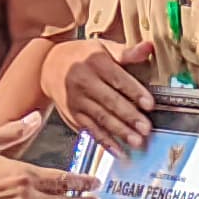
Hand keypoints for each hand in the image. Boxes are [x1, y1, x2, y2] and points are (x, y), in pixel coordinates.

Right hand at [44, 37, 160, 152]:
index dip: (135, 92)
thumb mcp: (103, 48)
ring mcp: (76, 100)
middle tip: (146, 129)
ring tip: (137, 142)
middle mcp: (84, 81)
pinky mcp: (73, 115)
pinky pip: (91, 130)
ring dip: (120, 132)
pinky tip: (119, 151)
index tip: (150, 104)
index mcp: (95, 62)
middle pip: (109, 101)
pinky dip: (105, 142)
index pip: (118, 79)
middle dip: (129, 116)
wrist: (48, 65)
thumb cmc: (82, 56)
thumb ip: (127, 52)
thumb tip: (149, 47)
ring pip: (101, 118)